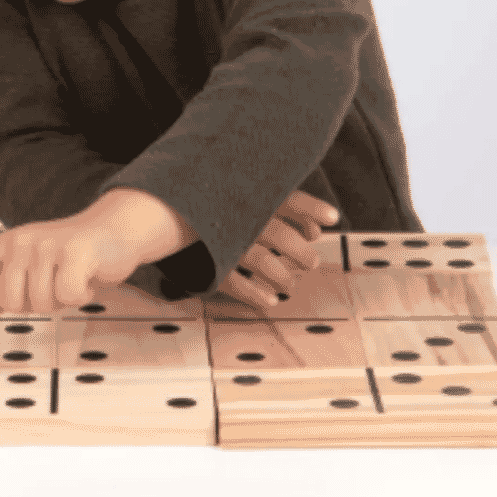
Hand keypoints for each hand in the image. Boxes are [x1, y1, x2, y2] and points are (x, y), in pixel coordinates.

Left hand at [0, 207, 142, 334]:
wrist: (117, 229)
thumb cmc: (73, 254)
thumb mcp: (32, 266)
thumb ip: (2, 286)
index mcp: (7, 244)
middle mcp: (21, 241)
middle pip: (11, 301)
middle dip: (36, 303)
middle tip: (56, 284)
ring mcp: (46, 245)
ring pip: (41, 302)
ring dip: (62, 300)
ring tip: (73, 278)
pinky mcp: (73, 252)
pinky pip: (67, 296)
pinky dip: (81, 296)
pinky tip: (88, 279)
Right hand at [217, 191, 338, 308]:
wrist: (163, 214)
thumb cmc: (211, 205)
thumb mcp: (242, 196)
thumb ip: (278, 207)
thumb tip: (314, 231)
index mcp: (250, 196)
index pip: (287, 198)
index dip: (311, 208)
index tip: (333, 218)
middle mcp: (240, 217)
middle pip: (280, 235)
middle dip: (301, 252)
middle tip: (311, 263)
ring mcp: (224, 242)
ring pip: (262, 261)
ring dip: (282, 277)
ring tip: (290, 285)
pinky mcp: (208, 264)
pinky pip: (234, 282)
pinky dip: (254, 294)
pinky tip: (268, 300)